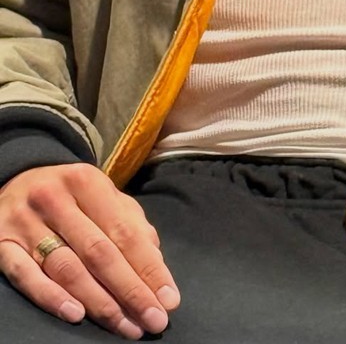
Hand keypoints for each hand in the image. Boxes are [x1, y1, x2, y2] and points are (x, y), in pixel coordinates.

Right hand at [0, 162, 178, 337]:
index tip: (169, 299)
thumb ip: (129, 222)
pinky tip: (76, 315)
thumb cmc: (69, 195)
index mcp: (87, 182)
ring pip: (67, 268)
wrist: (15, 180)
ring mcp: (25, 223)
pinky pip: (26, 276)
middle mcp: (55, 199)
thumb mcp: (100, 195)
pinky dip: (51, 297)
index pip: (125, 232)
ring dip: (99, 302)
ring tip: (124, 325)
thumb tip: (155, 261)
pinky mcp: (1, 244)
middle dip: (130, 291)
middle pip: (99, 253)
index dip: (149, 268)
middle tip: (153, 320)